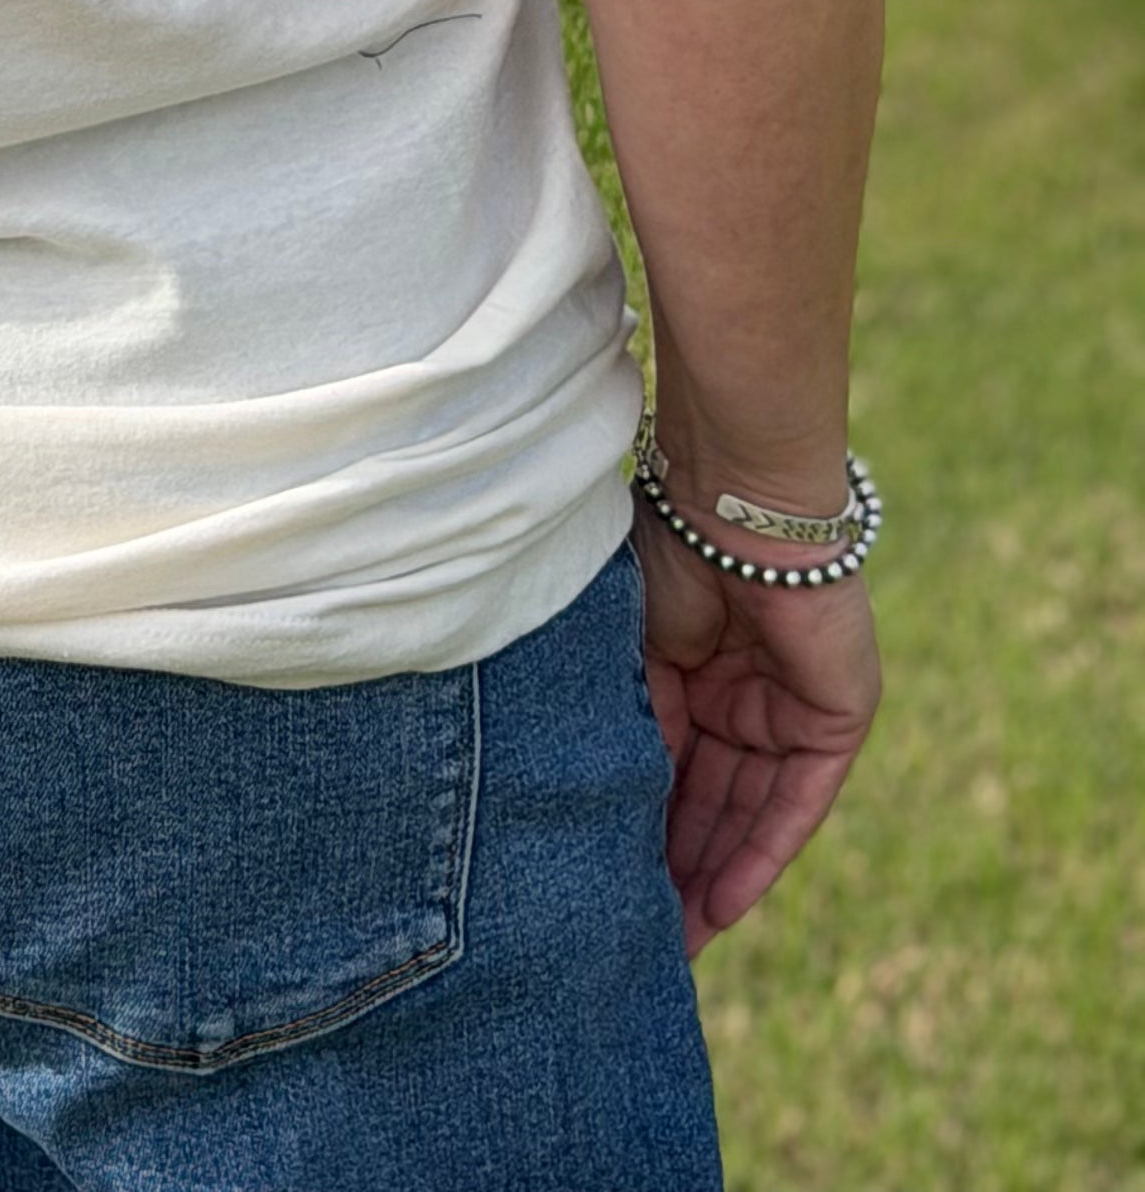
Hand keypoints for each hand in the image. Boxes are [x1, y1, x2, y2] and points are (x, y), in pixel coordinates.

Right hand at [639, 513, 880, 952]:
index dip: (644, 826)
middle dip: (679, 867)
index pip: (671, 769)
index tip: (607, 885)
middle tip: (644, 935)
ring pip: (752, 813)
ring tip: (678, 936)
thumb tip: (611, 808)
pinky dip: (762, 854)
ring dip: (717, 875)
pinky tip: (725, 902)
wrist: (734, 507)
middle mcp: (746, 698)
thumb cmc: (666, 555)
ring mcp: (792, 711)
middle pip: (712, 802)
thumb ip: (638, 727)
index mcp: (693, 673)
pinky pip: (797, 805)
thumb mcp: (635, 657)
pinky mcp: (836, 722)